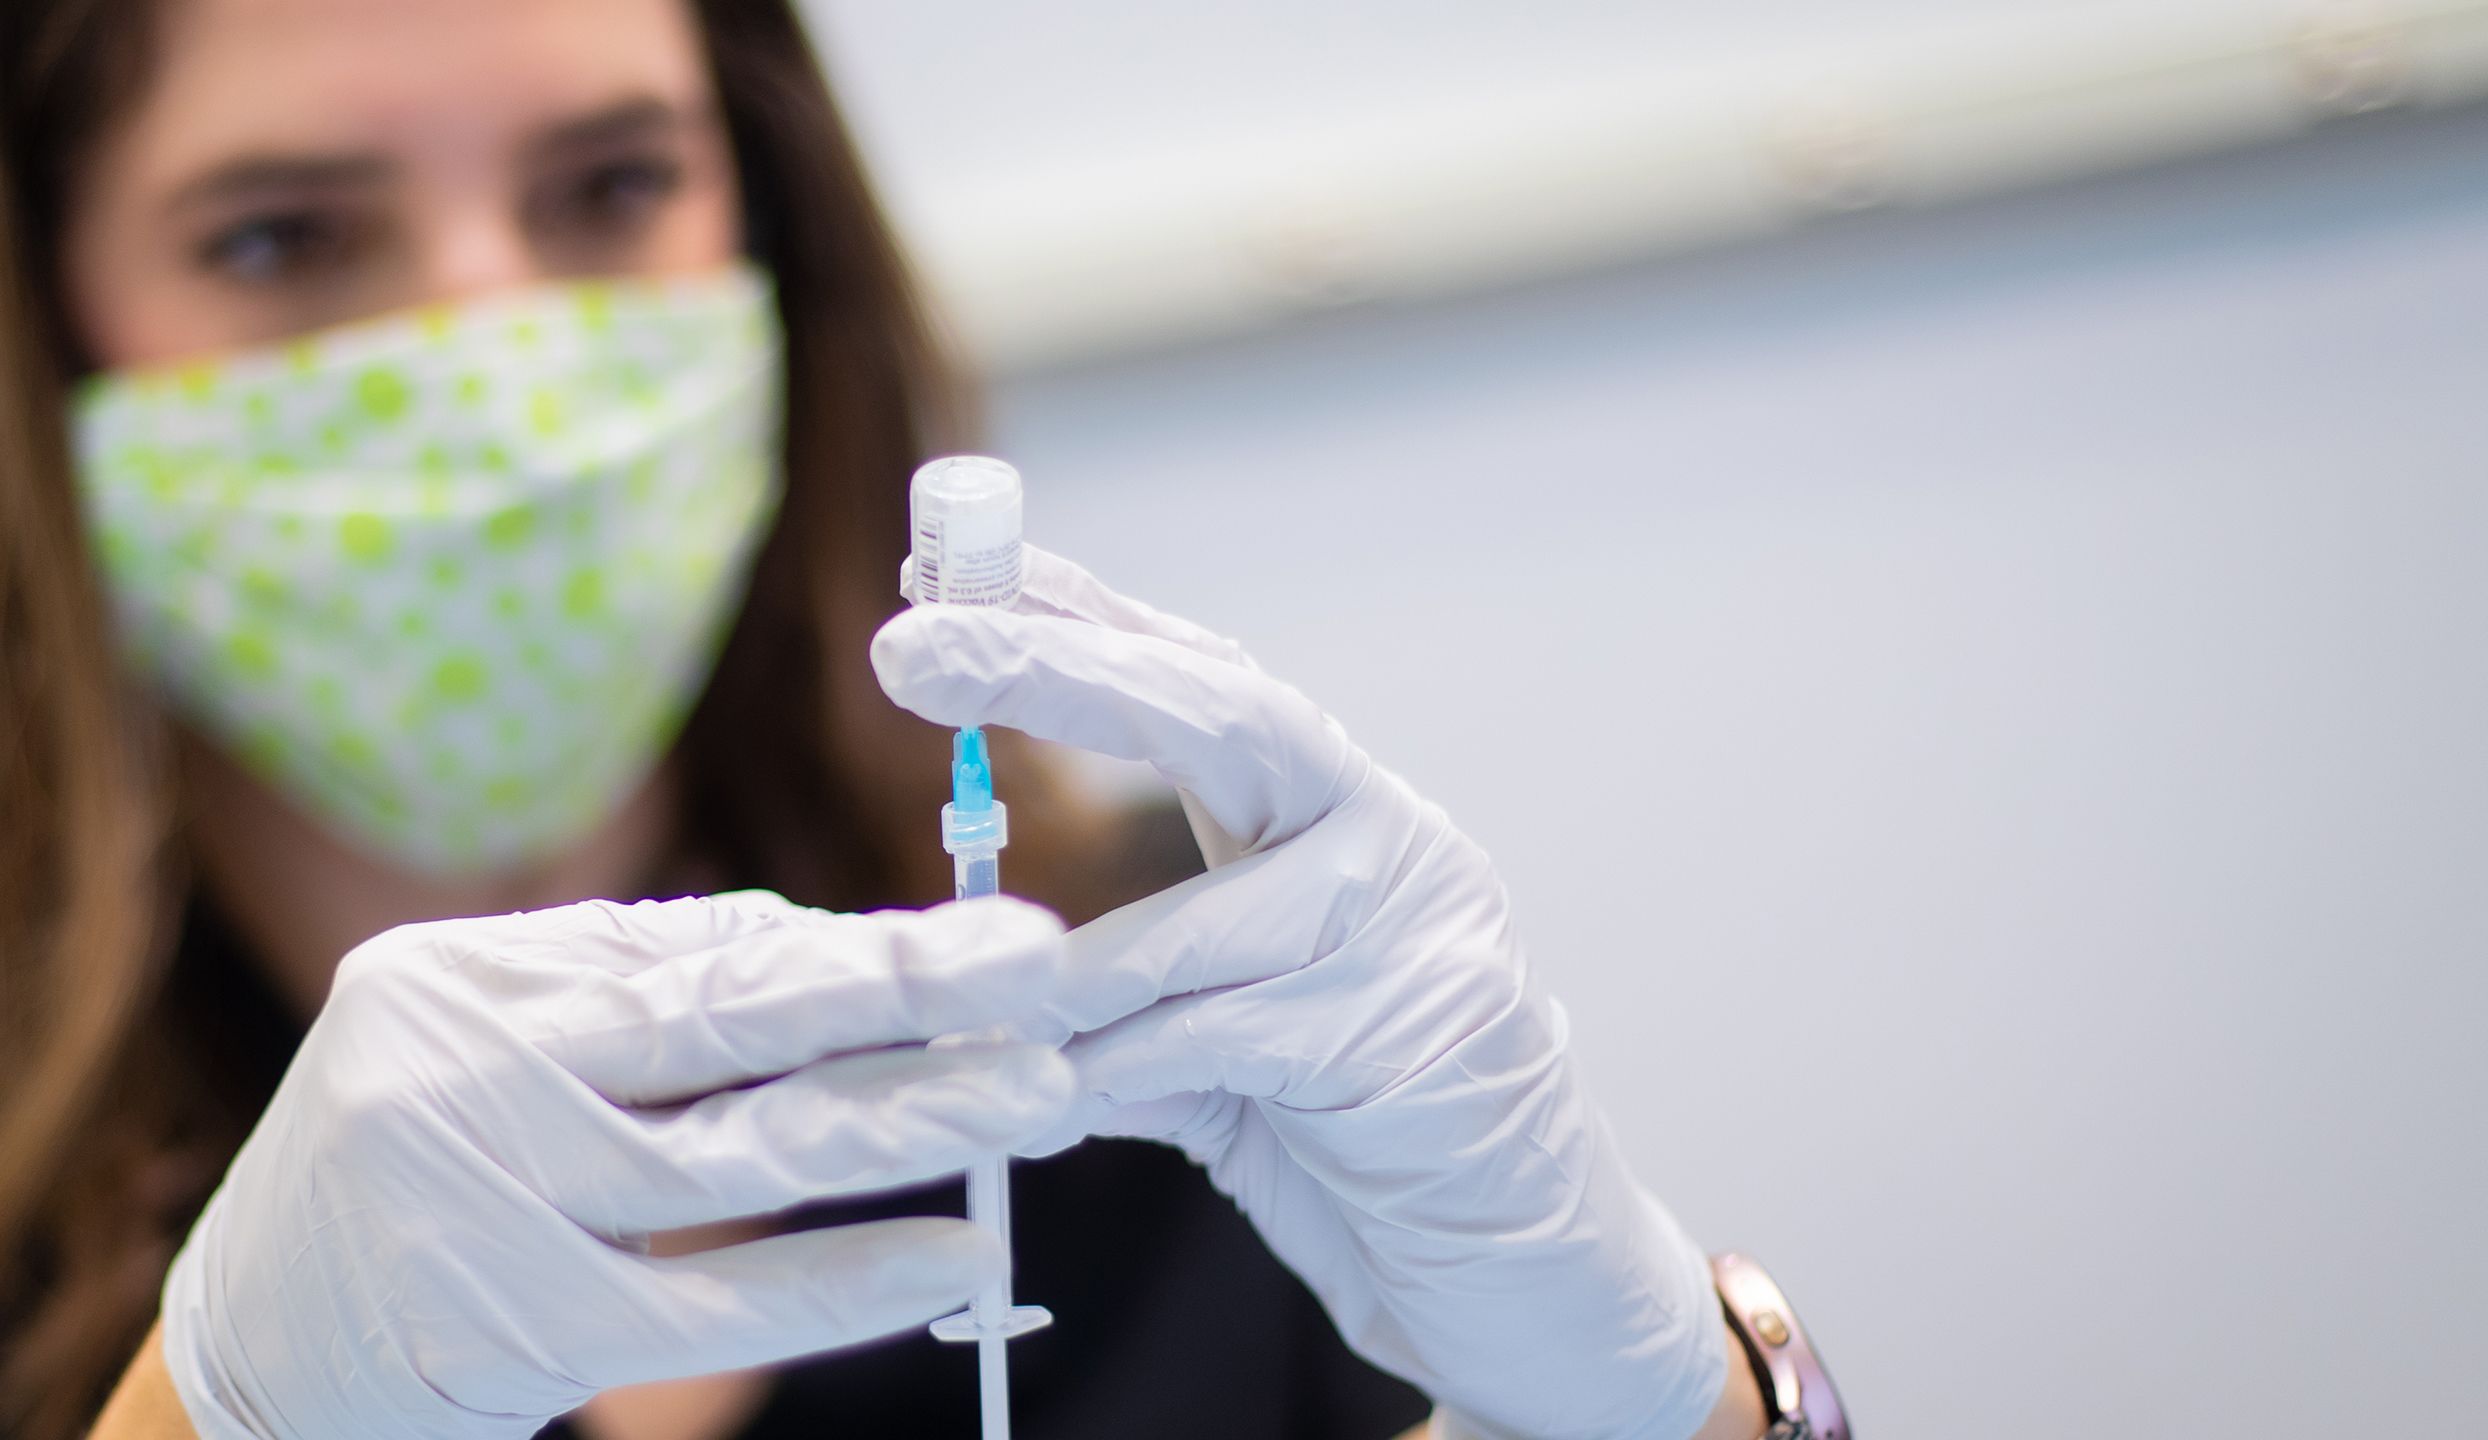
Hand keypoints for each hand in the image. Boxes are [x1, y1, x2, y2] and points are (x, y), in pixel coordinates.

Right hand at [159, 890, 1072, 1439]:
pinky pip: (720, 1305)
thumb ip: (637, 992)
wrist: (247, 1373)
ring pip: (746, 1156)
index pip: (699, 956)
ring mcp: (483, 1198)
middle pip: (731, 1021)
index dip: (859, 952)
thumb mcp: (483, 1050)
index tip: (996, 936)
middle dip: (908, 990)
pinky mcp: (514, 1325)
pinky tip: (957, 1256)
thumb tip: (833, 944)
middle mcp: (461, 1065)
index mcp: (460, 977)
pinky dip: (846, 1281)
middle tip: (1052, 968)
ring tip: (1042, 1095)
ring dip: (911, 1123)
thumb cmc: (403, 1184)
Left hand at [873, 549, 1726, 1439]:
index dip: (1080, 618)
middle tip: (916, 645)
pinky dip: (1112, 1074)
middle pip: (1222, 714)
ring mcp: (1412, 929)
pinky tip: (1039, 1104)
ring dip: (1056, 977)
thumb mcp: (1234, 1046)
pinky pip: (1219, 1041)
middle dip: (1059, 670)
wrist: (1533, 1282)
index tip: (957, 565)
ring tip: (952, 1002)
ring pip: (1196, 922)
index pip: (1203, 682)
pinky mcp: (1415, 1033)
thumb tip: (975, 969)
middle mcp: (1384, 843)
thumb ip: (1137, 991)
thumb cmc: (1376, 1148)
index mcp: (1338, 819)